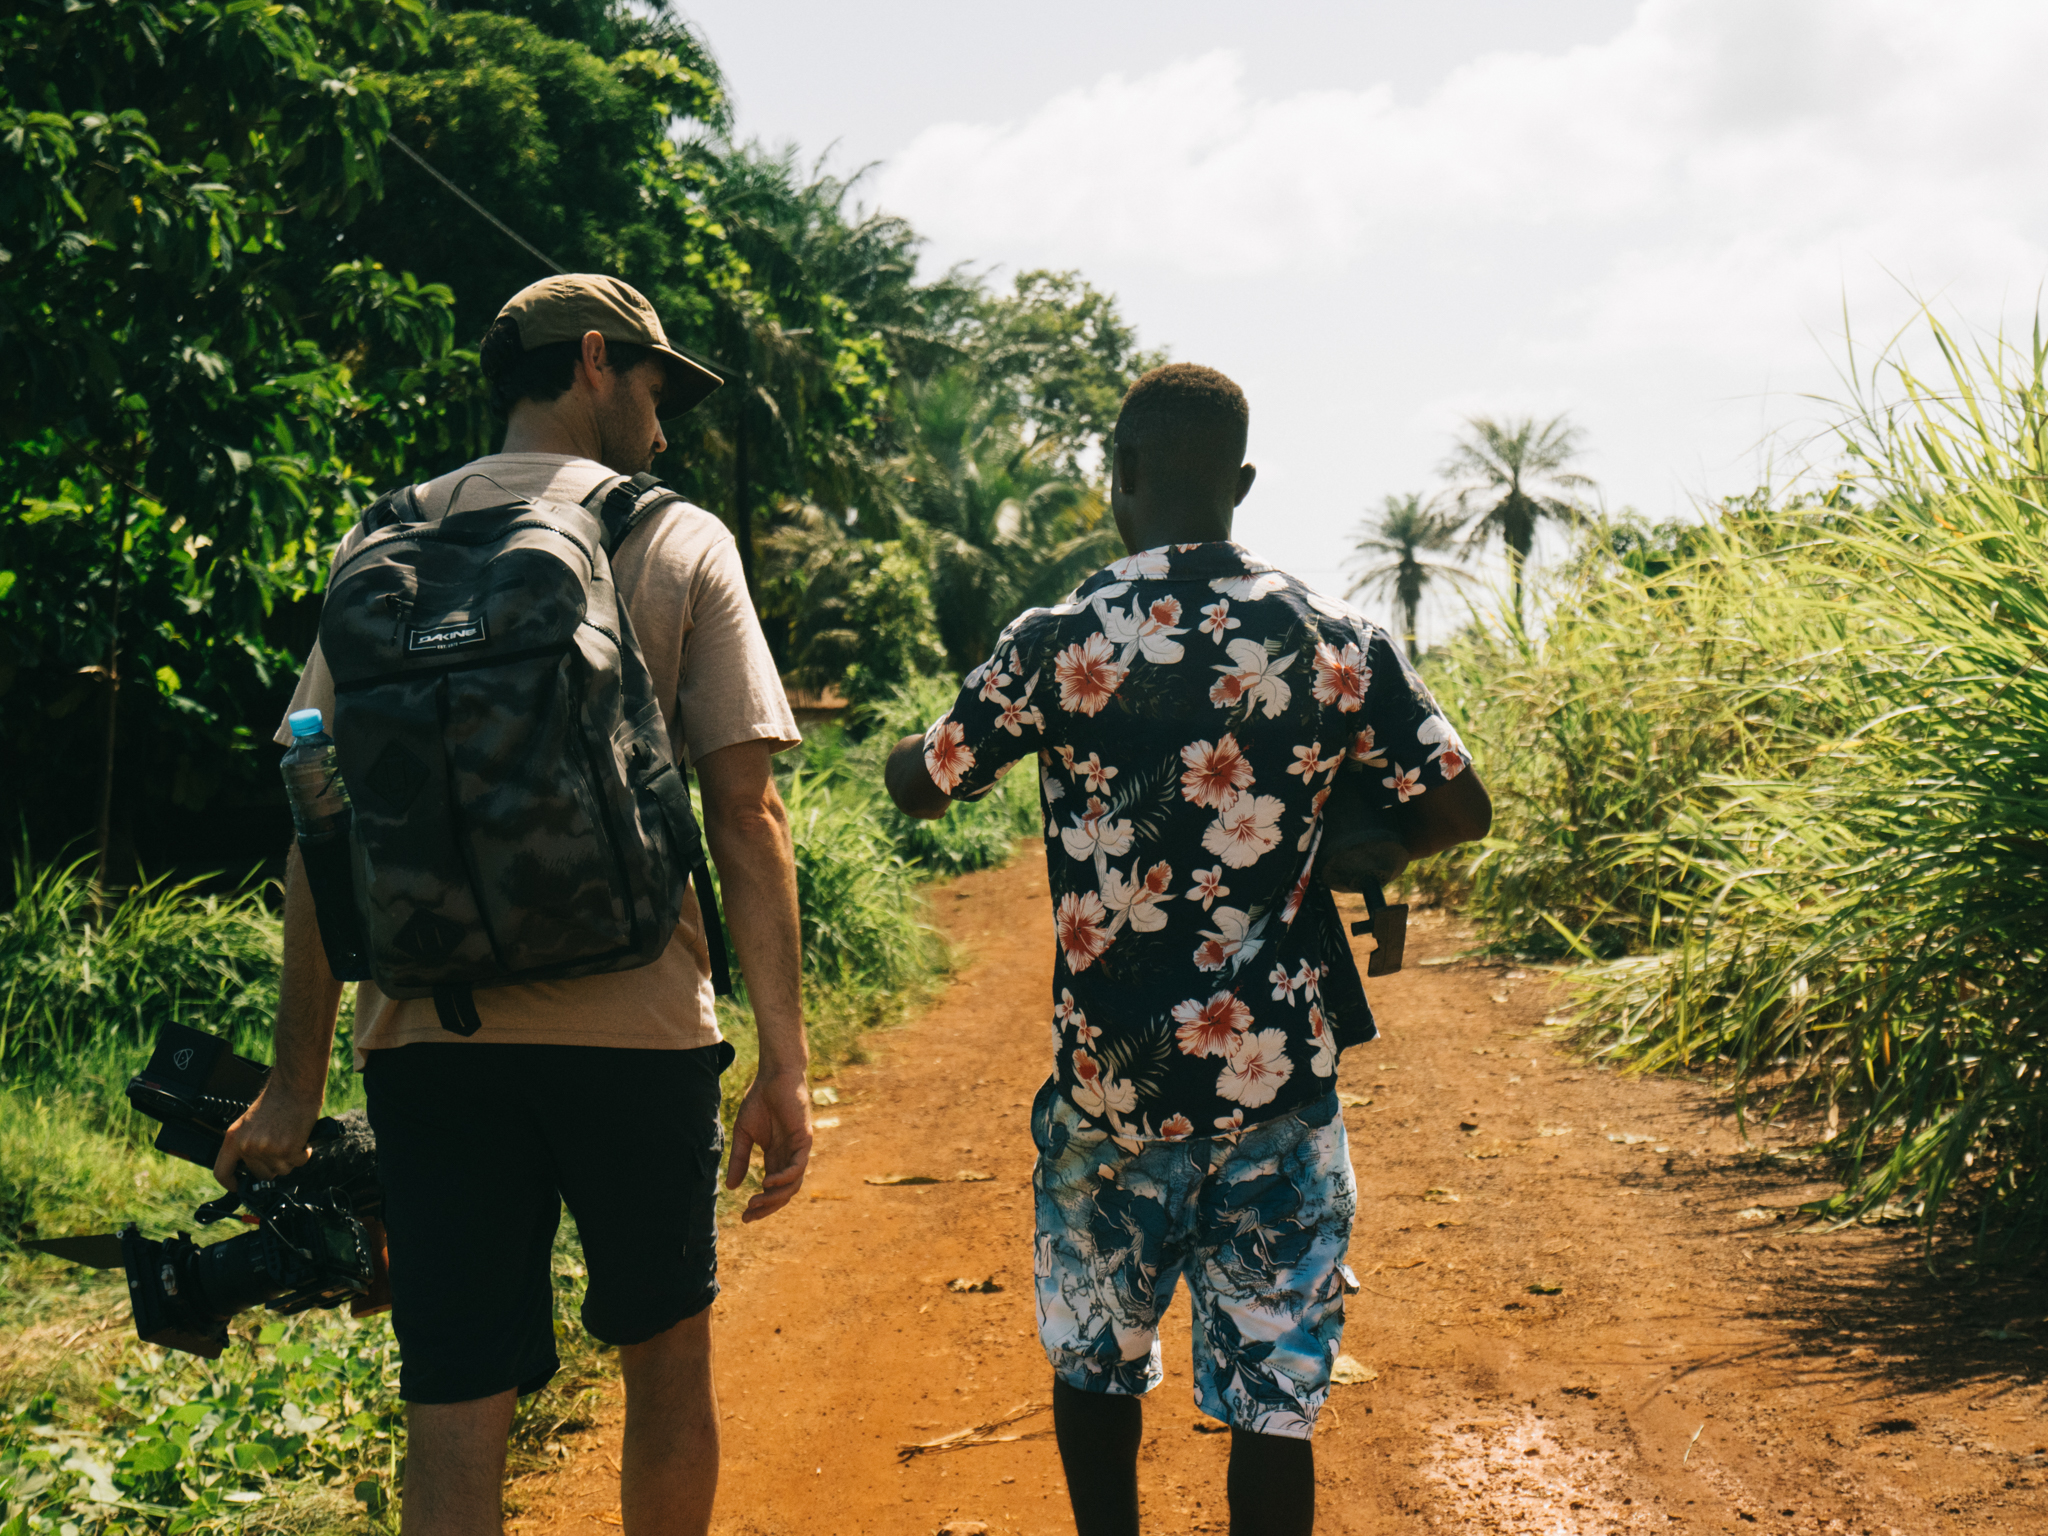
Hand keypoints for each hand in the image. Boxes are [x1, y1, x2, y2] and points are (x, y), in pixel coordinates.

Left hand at [213, 1082, 320, 1191]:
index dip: (231, 1183)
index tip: (240, 1187)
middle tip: (281, 1149)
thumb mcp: (249, 1123)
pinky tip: (302, 1139)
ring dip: (289, 1159)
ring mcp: (267, 1149)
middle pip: (260, 1174)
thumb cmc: (276, 1101)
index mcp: (233, 1138)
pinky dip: (303, 1153)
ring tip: (291, 1139)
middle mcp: (247, 1146)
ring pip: (281, 1170)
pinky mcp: (287, 1150)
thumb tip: (251, 1167)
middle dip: (273, 1166)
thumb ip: (246, 1144)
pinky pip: (297, 1163)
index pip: (222, 1171)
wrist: (294, 1086)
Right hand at [724, 1069, 811, 1221]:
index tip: (744, 1217)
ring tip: (755, 1202)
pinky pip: (798, 1166)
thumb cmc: (760, 1101)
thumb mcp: (744, 1135)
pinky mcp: (805, 1139)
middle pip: (784, 1192)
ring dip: (775, 1197)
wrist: (773, 1077)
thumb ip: (739, 1159)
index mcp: (776, 1157)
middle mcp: (789, 1157)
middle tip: (749, 1214)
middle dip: (767, 1207)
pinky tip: (767, 1183)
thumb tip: (731, 1187)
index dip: (761, 1206)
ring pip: (793, 1184)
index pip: (772, 1189)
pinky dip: (785, 1178)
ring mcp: (799, 1149)